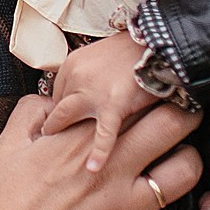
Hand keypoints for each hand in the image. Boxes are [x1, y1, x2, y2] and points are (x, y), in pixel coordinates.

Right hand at [0, 95, 209, 209]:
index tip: (158, 83)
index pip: (132, 99)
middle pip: (170, 123)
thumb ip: (34, 111)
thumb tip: (56, 96)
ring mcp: (126, 209)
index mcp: (79, 140)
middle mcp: (110, 169)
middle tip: (187, 108)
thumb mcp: (7, 146)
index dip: (150, 86)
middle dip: (184, 109)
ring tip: (185, 154)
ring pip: (188, 169)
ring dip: (193, 157)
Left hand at [43, 29, 163, 172]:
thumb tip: (87, 93)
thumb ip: (91, 73)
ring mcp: (92, 91)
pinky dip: (99, 152)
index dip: (61, 108)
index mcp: (73, 63)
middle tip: (50, 141)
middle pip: (57, 106)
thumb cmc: (135, 48)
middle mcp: (77, 76)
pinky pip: (104, 133)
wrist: (159, 41)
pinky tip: (94, 168)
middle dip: (54, 124)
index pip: (57, 92)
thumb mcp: (103, 54)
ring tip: (59, 156)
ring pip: (68, 117)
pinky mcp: (113, 104)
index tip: (61, 120)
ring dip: (62, 134)